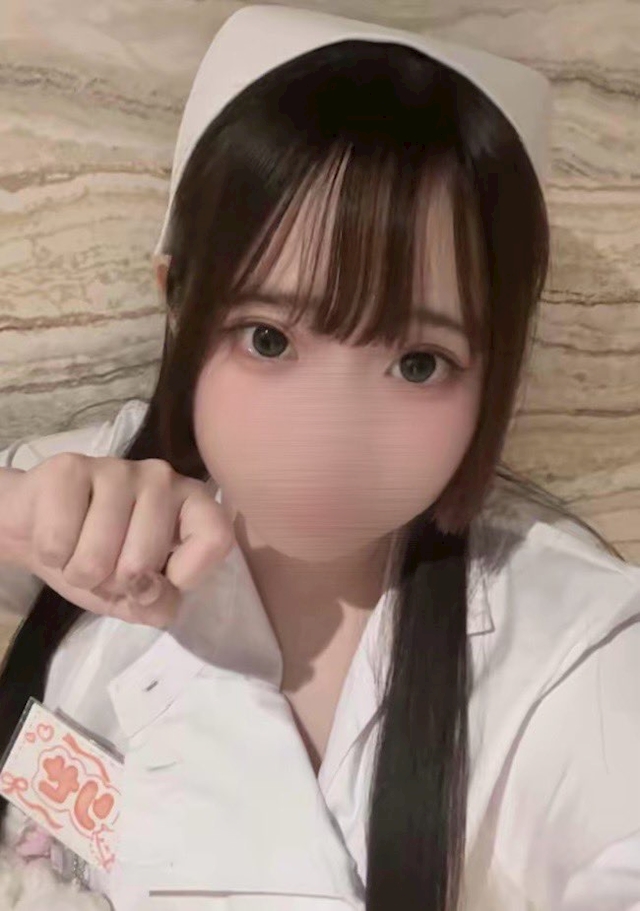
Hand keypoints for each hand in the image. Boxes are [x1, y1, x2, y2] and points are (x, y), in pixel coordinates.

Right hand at [0, 454, 234, 626]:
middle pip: (143, 560)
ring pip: (97, 555)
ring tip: (76, 553)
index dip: (184, 576)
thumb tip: (151, 593)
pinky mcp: (70, 467)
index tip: (159, 581)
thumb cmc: (97, 560)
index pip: (216, 538)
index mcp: (191, 504)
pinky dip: (51, 556)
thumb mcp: (135, 597)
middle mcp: (162, 478)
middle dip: (112, 582)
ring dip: (78, 572)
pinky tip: (55, 537)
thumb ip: (157, 604)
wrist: (33, 527)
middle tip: (102, 567)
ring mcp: (117, 468)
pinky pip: (58, 540)